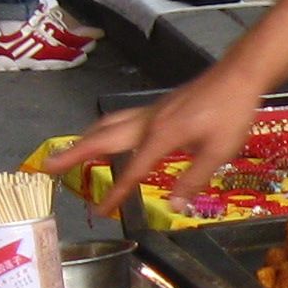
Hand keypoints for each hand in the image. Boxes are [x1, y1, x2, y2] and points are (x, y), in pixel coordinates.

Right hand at [42, 68, 281, 220]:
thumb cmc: (231, 113)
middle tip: (48, 166)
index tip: (101, 211)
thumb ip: (194, 179)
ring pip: (109, 124)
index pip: (131, 170)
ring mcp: (152, 112)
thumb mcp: (218, 152)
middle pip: (103, 138)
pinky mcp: (159, 107)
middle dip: (74, 154)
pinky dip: (105, 129)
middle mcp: (148, 122)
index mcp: (160, 136)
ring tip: (70, 151)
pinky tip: (109, 135)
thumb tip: (173, 206)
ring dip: (87, 139)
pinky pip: (122, 119)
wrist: (238, 76)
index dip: (116, 193)